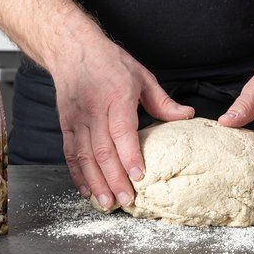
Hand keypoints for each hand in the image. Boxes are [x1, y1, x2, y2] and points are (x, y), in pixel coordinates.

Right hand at [50, 32, 193, 209]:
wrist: (72, 49)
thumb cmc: (110, 62)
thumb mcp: (141, 76)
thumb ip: (163, 101)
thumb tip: (187, 115)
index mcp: (116, 95)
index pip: (122, 131)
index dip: (129, 156)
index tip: (139, 176)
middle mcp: (94, 109)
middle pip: (102, 149)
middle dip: (114, 178)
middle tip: (125, 200)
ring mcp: (77, 118)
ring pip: (85, 156)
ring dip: (96, 183)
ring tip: (107, 204)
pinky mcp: (66, 124)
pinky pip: (71, 154)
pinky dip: (78, 175)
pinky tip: (87, 191)